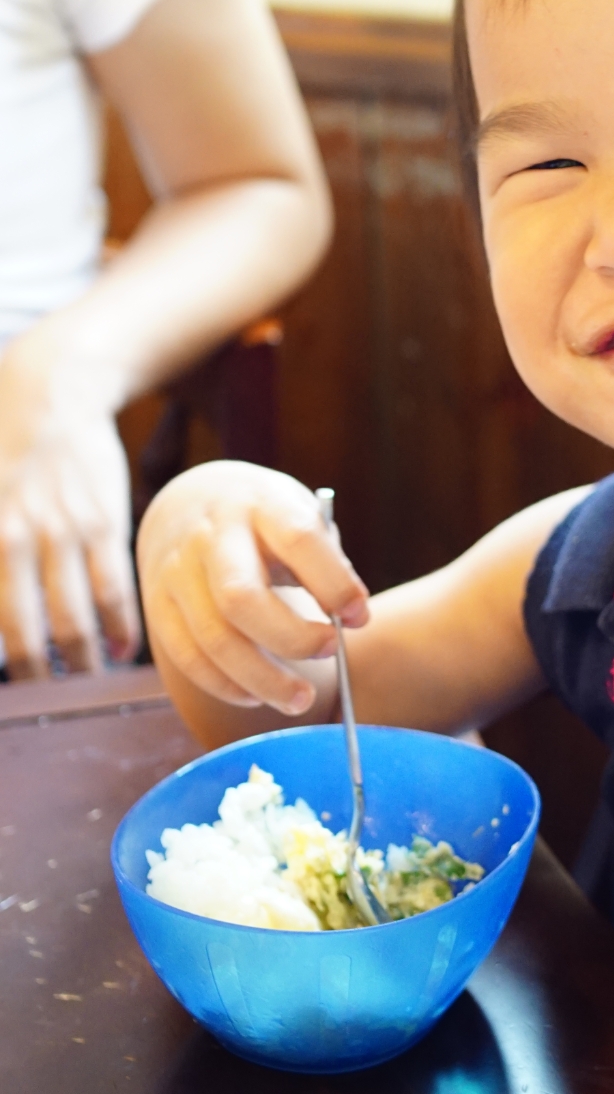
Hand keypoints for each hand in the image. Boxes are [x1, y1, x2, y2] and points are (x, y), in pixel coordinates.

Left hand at [0, 336, 140, 676]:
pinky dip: (121, 628)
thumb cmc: (1, 452)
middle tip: (44, 700)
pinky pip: (114, 590)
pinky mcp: (103, 523)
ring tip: (85, 680)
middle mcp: (15, 539)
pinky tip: (121, 650)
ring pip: (74, 620)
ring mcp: (61, 532)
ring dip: (80, 661)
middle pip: (26, 634)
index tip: (11, 691)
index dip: (3, 661)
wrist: (47, 393)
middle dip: (36, 678)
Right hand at [137, 462, 368, 712]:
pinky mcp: (157, 603)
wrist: (186, 502)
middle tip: (330, 652)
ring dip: (262, 680)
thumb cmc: (262, 521)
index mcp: (261, 504)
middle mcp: (211, 535)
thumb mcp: (297, 515)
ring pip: (214, 638)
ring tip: (300, 699)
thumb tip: (353, 617)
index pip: (298, 540)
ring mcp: (177, 571)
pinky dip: (225, 685)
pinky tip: (256, 694)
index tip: (359, 617)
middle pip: (242, 598)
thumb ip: (325, 559)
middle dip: (292, 638)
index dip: (333, 583)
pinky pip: (187, 657)